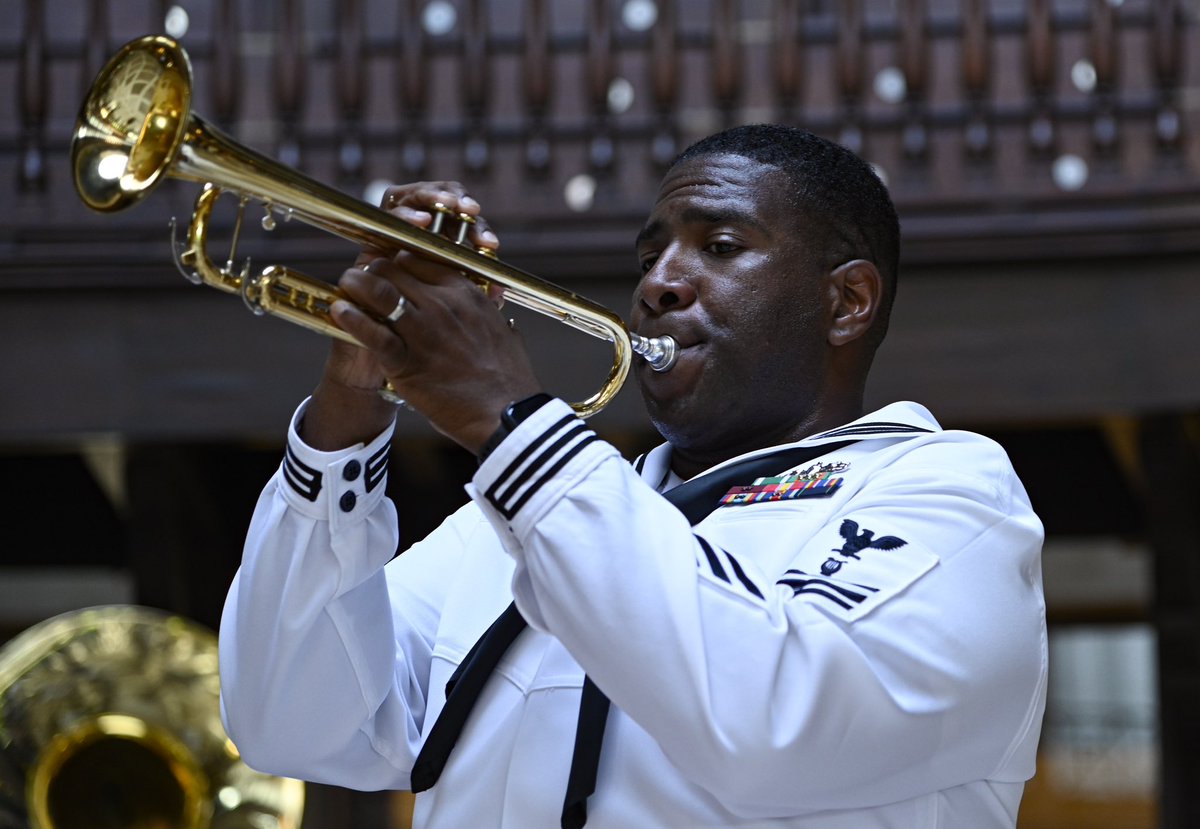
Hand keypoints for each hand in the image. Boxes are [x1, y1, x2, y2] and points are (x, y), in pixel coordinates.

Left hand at [302, 182, 540, 451]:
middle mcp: (443, 304)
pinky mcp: (408, 361)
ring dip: (357, 285)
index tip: (391, 268)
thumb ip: (488, 313)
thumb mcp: (503, 330)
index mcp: (467, 293)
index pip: (421, 257)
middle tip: (362, 276)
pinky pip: (373, 332)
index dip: (399, 259)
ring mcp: (424, 330)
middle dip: (374, 268)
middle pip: (395, 268)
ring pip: (379, 291)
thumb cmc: (509, 378)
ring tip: (346, 286)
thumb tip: (490, 307)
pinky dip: (352, 319)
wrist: (508, 414)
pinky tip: (340, 312)